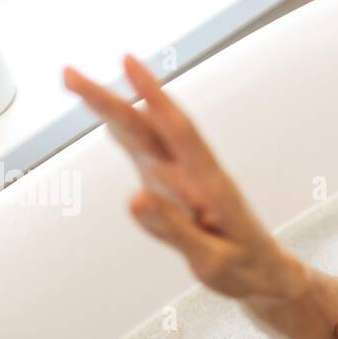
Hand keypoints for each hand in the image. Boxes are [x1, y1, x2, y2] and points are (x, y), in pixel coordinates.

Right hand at [62, 54, 304, 299]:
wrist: (267, 275)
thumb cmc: (246, 269)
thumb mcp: (211, 259)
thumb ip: (175, 229)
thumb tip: (135, 198)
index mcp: (210, 185)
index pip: (179, 132)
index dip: (155, 97)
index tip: (129, 63)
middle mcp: (195, 174)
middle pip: (151, 128)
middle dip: (111, 98)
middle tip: (70, 74)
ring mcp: (184, 180)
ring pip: (147, 138)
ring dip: (114, 110)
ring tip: (79, 86)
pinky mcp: (177, 191)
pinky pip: (148, 157)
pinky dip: (128, 136)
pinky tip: (111, 124)